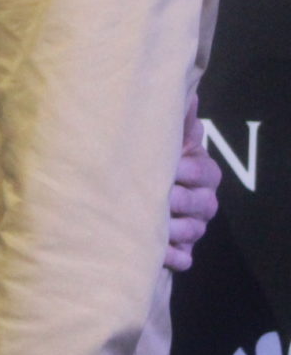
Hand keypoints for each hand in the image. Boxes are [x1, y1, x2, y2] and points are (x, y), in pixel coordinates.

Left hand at [167, 91, 221, 272]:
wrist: (149, 192)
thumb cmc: (158, 159)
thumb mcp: (168, 139)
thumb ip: (178, 121)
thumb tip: (188, 95)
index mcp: (204, 172)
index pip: (201, 171)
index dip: (184, 170)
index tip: (165, 168)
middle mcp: (205, 201)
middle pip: (199, 204)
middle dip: (176, 200)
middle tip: (155, 198)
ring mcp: (195, 228)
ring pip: (191, 232)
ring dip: (171, 230)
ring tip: (148, 226)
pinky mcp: (183, 251)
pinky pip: (184, 259)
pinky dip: (173, 258)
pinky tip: (159, 255)